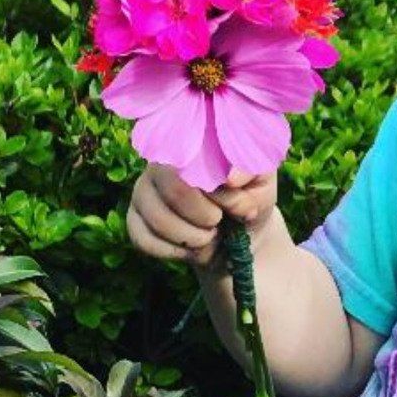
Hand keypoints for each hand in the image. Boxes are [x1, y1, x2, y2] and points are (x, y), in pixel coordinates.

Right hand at [127, 164, 277, 271]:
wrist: (240, 234)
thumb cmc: (251, 199)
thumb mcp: (262, 184)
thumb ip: (251, 172)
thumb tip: (230, 177)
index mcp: (190, 145)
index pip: (196, 165)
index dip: (219, 195)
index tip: (240, 208)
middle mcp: (160, 163)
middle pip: (173, 191)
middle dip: (204, 217)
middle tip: (220, 222)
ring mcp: (143, 191)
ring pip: (156, 219)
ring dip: (191, 238)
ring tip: (209, 236)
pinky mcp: (134, 219)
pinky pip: (142, 239)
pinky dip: (173, 251)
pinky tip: (189, 248)